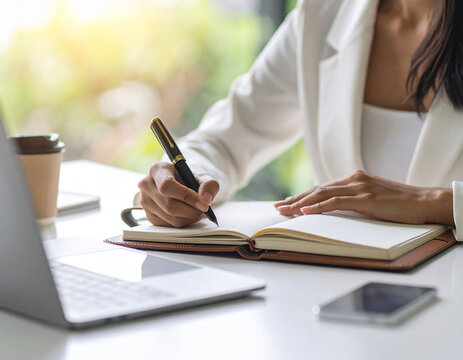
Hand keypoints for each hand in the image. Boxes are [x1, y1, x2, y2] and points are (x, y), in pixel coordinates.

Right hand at [138, 162, 219, 227]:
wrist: (179, 187)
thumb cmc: (189, 180)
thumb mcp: (202, 177)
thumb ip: (209, 185)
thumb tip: (205, 200)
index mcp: (158, 169)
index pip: (167, 186)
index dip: (187, 196)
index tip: (203, 202)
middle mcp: (146, 184)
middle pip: (169, 205)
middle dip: (191, 210)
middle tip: (204, 210)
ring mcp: (145, 201)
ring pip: (170, 217)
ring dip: (190, 218)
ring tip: (198, 211)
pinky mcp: (149, 216)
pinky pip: (169, 225)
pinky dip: (184, 222)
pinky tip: (189, 215)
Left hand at [274, 170, 453, 225]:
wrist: (424, 201)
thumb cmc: (400, 204)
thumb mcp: (372, 199)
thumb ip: (354, 200)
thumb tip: (335, 210)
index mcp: (354, 180)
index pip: (322, 188)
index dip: (302, 196)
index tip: (287, 204)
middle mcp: (353, 180)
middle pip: (316, 189)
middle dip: (294, 199)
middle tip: (277, 207)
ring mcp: (358, 187)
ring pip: (322, 194)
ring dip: (300, 203)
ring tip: (284, 211)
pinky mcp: (365, 198)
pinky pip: (336, 202)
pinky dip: (318, 206)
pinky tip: (305, 211)